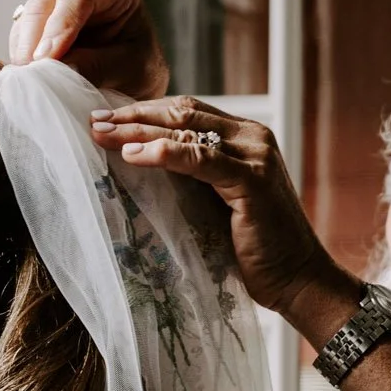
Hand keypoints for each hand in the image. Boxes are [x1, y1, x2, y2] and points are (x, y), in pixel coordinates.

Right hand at [10, 0, 169, 100]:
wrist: (134, 76)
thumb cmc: (141, 67)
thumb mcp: (132, 71)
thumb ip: (100, 67)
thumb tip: (59, 68)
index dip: (60, 24)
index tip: (47, 58)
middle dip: (34, 38)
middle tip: (30, 73)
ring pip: (29, 14)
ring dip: (24, 47)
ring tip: (28, 79)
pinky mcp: (42, 17)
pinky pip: (22, 31)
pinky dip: (21, 52)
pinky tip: (27, 75)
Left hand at [90, 97, 361, 340]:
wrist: (297, 279)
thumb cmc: (253, 249)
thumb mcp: (215, 202)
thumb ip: (190, 177)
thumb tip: (137, 163)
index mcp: (244, 137)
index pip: (186, 113)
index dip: (143, 111)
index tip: (105, 118)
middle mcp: (252, 137)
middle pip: (181, 114)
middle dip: (133, 116)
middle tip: (93, 120)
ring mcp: (255, 156)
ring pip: (186, 131)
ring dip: (138, 130)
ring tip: (102, 134)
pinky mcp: (253, 180)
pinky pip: (200, 159)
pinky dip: (163, 153)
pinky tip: (133, 154)